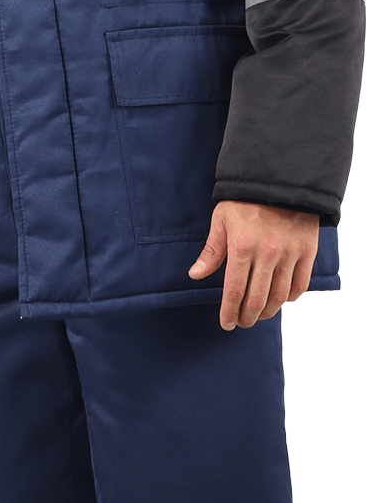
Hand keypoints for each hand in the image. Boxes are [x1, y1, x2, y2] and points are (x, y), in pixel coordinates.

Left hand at [188, 200, 319, 329]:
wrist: (282, 179)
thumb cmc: (246, 199)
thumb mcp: (222, 219)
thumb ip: (212, 250)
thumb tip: (196, 275)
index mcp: (242, 246)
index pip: (233, 291)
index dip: (229, 312)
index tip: (226, 324)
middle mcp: (267, 253)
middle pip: (256, 300)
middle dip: (247, 317)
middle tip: (242, 323)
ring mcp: (289, 253)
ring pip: (278, 296)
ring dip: (268, 312)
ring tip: (259, 315)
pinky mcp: (307, 251)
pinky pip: (299, 284)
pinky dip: (289, 297)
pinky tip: (279, 300)